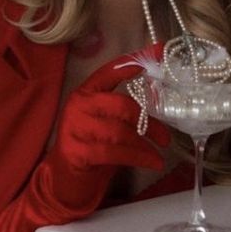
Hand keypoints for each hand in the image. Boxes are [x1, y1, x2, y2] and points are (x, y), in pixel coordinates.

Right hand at [38, 50, 170, 213]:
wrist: (65, 179)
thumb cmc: (92, 146)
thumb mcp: (107, 122)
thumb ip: (125, 108)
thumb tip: (159, 94)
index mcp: (86, 91)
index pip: (111, 70)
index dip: (135, 60)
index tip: (158, 52)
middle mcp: (78, 105)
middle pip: (122, 105)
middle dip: (149, 122)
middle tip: (166, 137)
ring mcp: (75, 128)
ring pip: (120, 131)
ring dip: (145, 144)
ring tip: (159, 155)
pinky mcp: (77, 152)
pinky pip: (114, 152)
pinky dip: (138, 157)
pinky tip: (152, 162)